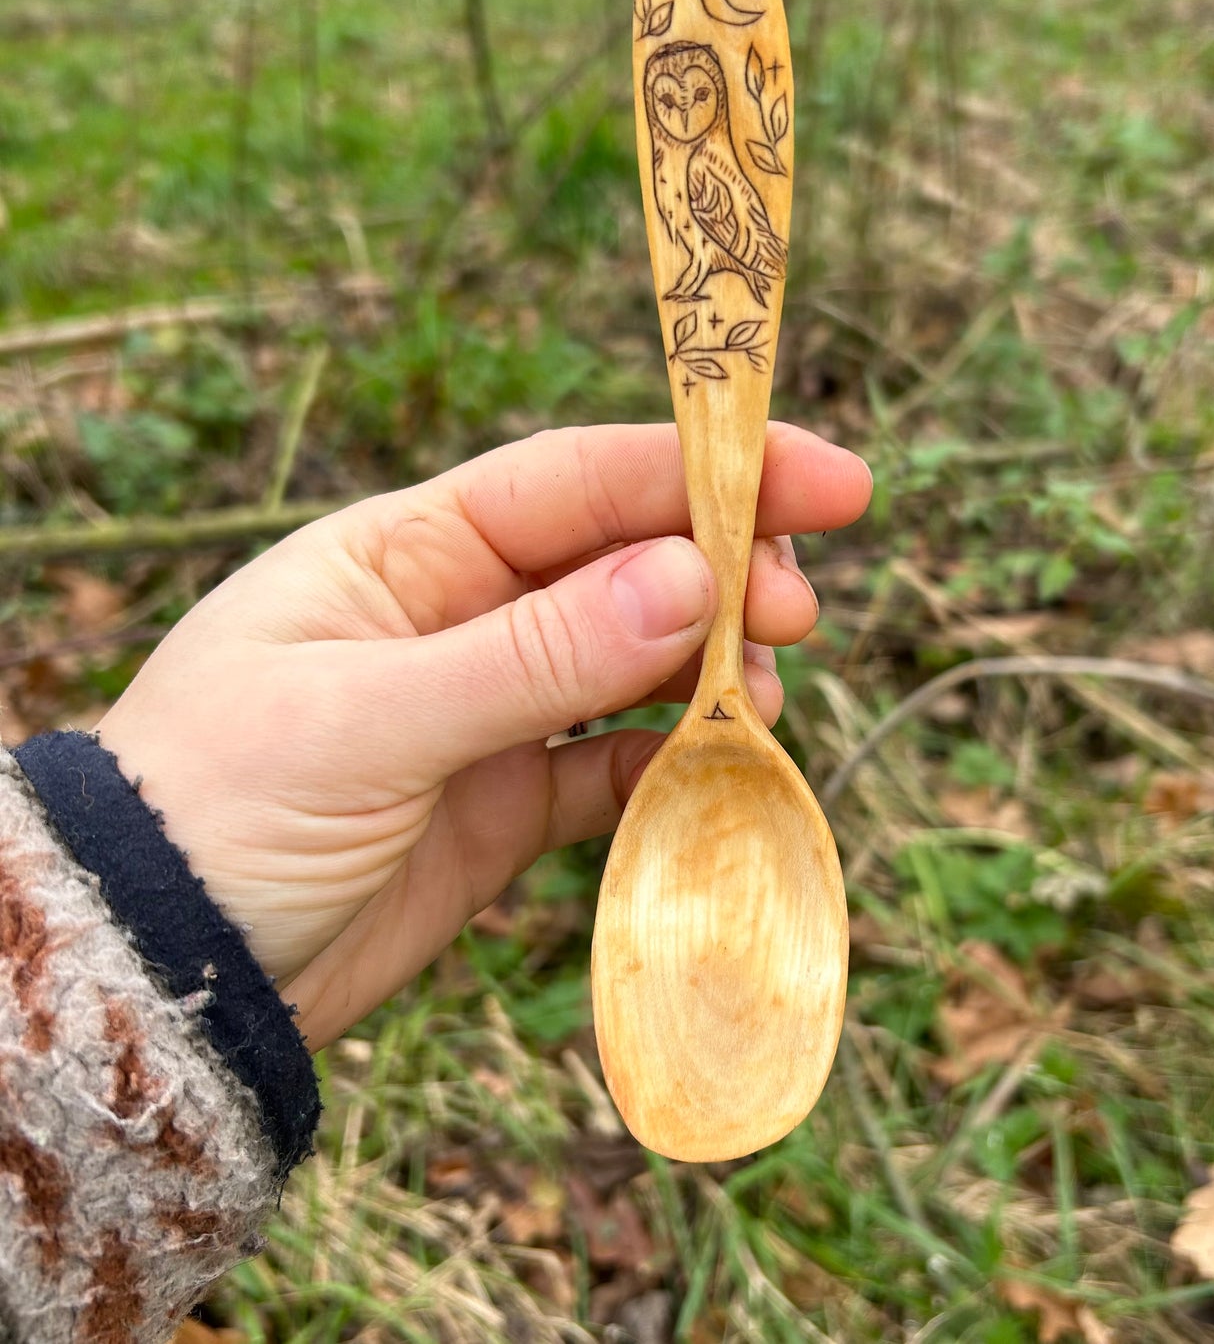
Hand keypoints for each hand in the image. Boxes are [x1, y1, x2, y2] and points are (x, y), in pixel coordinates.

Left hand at [99, 423, 870, 1048]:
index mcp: (409, 550)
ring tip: (760, 696)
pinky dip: (673, 763)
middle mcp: (460, 614)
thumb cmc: (219, 808)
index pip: (577, 480)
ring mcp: (490, 708)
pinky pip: (616, 764)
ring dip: (709, 667)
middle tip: (800, 607)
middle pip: (624, 562)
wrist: (161, 974)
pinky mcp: (508, 799)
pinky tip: (716, 768)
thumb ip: (534, 655)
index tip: (824, 477)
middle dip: (724, 571)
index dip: (703, 467)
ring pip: (634, 659)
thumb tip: (689, 580)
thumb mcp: (370, 719)